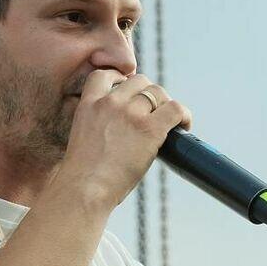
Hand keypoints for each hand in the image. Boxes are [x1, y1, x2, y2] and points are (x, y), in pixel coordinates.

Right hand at [57, 69, 191, 209]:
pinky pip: (175, 109)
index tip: (130, 94)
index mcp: (88, 104)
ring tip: (169, 123)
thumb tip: (122, 132)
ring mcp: (129, 113)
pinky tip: (184, 126)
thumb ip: (99, 125)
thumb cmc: (82, 177)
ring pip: (158, 92)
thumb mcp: (82, 138)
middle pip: (139, 81)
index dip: (122, 80)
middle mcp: (109, 103)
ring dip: (166, 105)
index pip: (106, 75)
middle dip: (149, 95)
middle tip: (154, 114)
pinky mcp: (149, 128)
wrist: (84, 190)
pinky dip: (184, 115)